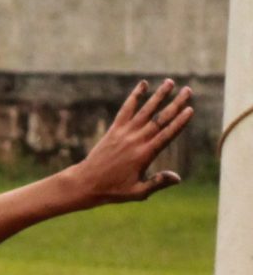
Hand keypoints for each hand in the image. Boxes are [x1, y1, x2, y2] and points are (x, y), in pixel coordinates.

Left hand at [63, 79, 193, 206]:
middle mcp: (135, 140)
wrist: (85, 183)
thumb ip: (158, 183)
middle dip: (175, 104)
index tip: (190, 109)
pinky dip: (134, 96)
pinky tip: (142, 84)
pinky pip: (126, 110)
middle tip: (188, 90)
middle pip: (160, 119)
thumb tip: (177, 178)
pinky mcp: (114, 130)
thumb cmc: (113, 190)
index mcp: (145, 154)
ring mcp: (124, 133)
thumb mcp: (138, 192)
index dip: (179, 121)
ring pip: (145, 110)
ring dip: (158, 95)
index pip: (167, 134)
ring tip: (170, 82)